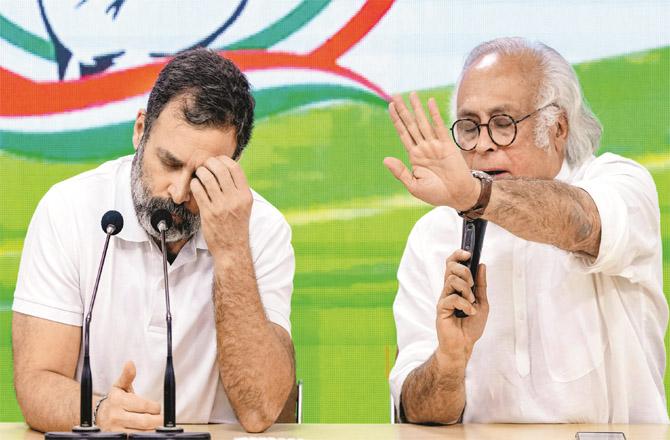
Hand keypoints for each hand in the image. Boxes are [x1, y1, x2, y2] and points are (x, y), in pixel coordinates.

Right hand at [96, 361, 161, 431]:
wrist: (98, 416)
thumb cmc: (115, 401)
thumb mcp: (120, 387)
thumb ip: (127, 376)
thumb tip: (130, 363)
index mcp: (118, 401)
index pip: (145, 405)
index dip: (155, 407)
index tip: (156, 407)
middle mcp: (116, 416)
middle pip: (145, 421)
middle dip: (157, 420)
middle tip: (158, 418)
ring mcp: (116, 430)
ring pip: (142, 433)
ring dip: (152, 429)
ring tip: (152, 424)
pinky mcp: (118, 438)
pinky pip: (135, 439)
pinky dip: (144, 436)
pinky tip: (145, 431)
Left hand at [190, 156, 252, 257]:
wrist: (232, 248)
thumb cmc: (236, 226)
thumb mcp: (244, 205)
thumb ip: (238, 189)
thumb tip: (228, 169)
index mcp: (245, 195)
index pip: (235, 168)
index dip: (224, 160)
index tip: (217, 161)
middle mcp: (235, 199)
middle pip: (220, 169)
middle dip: (209, 163)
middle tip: (205, 165)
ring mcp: (221, 206)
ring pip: (207, 177)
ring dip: (200, 172)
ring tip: (199, 174)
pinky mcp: (208, 212)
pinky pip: (198, 190)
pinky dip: (194, 184)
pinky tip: (195, 185)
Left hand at [384, 92, 479, 210]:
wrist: (457, 196)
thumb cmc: (435, 193)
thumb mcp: (413, 186)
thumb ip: (400, 172)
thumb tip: (385, 159)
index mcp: (414, 156)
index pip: (403, 133)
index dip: (397, 120)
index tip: (390, 106)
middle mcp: (423, 147)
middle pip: (411, 124)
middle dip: (403, 110)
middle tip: (395, 94)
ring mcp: (435, 145)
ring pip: (423, 123)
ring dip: (417, 108)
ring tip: (411, 94)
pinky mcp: (447, 145)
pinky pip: (439, 127)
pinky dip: (434, 114)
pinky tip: (430, 103)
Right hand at [435, 250, 488, 362]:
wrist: (464, 345)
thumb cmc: (470, 326)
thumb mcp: (482, 303)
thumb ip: (481, 285)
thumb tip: (482, 265)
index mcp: (456, 287)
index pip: (452, 264)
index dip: (457, 255)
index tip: (468, 253)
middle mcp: (448, 290)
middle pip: (450, 268)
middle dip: (465, 272)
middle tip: (472, 285)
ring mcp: (444, 298)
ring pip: (452, 280)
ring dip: (466, 289)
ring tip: (471, 302)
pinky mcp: (441, 309)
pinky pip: (453, 298)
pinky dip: (465, 304)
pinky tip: (469, 312)